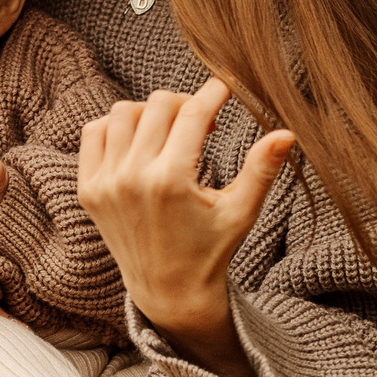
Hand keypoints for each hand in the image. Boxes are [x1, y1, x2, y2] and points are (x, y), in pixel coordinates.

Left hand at [77, 80, 294, 376]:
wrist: (168, 290)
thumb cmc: (210, 249)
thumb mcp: (240, 212)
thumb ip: (261, 170)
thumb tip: (287, 133)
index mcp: (171, 181)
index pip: (192, 114)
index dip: (213, 93)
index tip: (227, 87)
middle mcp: (132, 178)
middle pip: (158, 105)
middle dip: (186, 103)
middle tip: (203, 120)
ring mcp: (105, 183)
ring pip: (123, 113)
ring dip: (151, 112)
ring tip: (172, 131)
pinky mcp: (88, 189)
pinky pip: (94, 133)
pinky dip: (116, 127)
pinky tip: (140, 140)